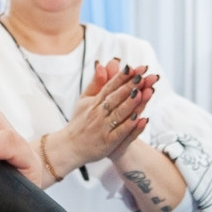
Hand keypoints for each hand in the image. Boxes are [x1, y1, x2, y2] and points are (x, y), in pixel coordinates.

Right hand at [46, 60, 155, 177]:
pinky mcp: (107, 142)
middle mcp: (98, 113)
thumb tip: (101, 64)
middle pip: (115, 98)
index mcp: (94, 102)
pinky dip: (129, 126)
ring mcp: (103, 128)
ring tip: (141, 93)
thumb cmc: (80, 122)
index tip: (134, 68)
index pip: (109, 87)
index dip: (122, 77)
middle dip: (129, 87)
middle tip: (142, 76)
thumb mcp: (84, 100)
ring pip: (118, 114)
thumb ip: (95, 83)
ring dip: (130, 104)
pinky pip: (120, 133)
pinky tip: (140, 119)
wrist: (69, 147)